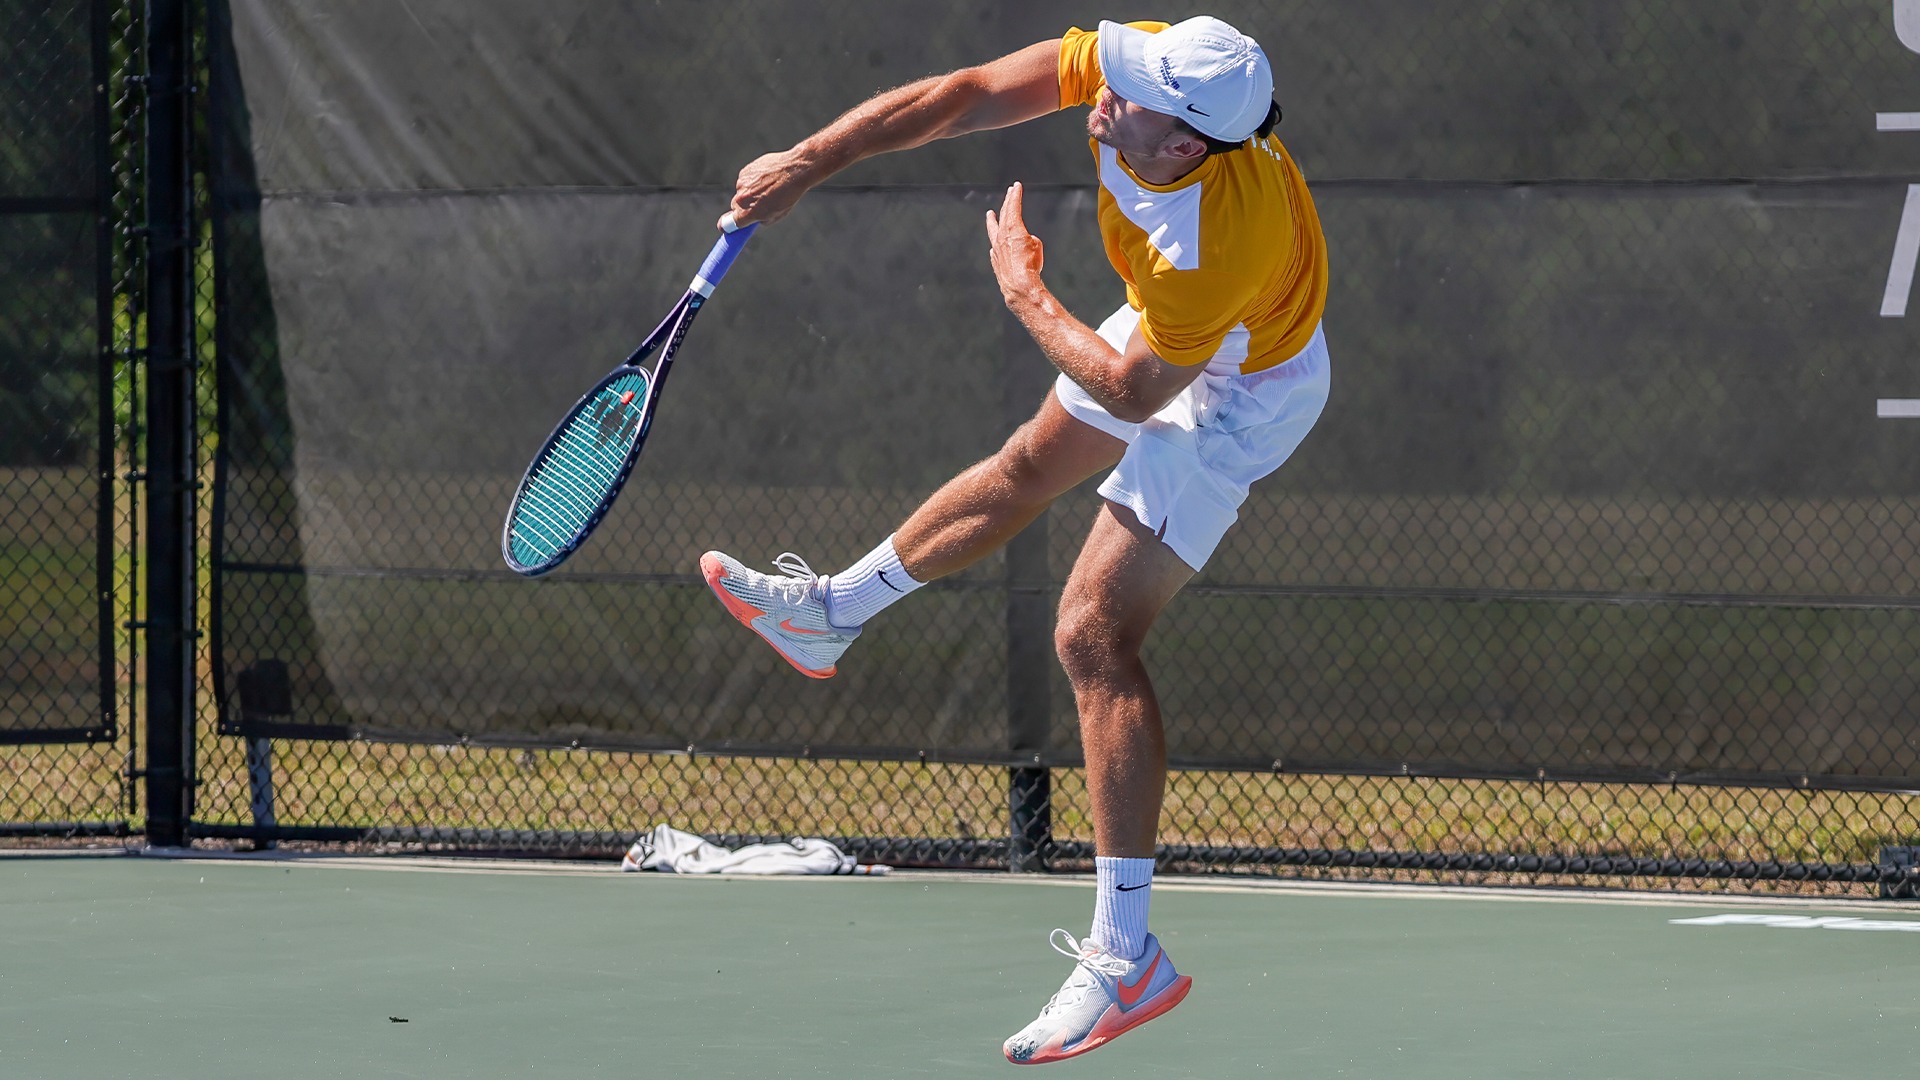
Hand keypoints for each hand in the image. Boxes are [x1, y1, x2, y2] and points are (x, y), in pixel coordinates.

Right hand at [722, 148, 818, 228]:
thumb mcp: (777, 215)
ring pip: (741, 192)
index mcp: (748, 213)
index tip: (726, 228)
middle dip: (743, 208)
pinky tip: (766, 179)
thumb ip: (761, 220)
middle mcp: (741, 198)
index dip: (726, 226)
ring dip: (750, 192)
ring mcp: (741, 184)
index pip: (727, 224)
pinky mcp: (744, 172)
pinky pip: (745, 180)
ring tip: (768, 188)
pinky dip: (753, 181)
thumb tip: (753, 220)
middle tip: (757, 205)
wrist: (794, 170)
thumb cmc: (788, 195)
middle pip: (735, 207)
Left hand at [985, 181, 1044, 300]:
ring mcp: (996, 248)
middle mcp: (1001, 236)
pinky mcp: (995, 260)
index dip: (1015, 196)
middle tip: (1009, 192)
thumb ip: (1028, 239)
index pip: (1013, 207)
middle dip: (1007, 201)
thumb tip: (1024, 242)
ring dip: (993, 220)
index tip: (1016, 186)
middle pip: (1004, 214)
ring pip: (993, 230)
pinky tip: (994, 245)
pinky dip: (995, 242)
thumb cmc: (1030, 266)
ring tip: (990, 214)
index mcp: (1012, 229)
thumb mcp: (1036, 245)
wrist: (1020, 285)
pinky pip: (994, 247)